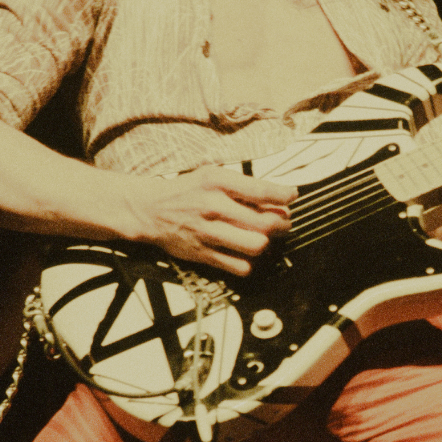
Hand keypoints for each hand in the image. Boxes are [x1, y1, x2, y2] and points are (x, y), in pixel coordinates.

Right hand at [113, 165, 294, 276]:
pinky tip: (245, 252)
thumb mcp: (211, 175)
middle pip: (265, 222)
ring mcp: (207, 232)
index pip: (261, 190)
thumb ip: (242, 185)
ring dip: (267, 243)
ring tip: (266, 237)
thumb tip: (278, 196)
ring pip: (256, 246)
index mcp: (216, 182)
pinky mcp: (202, 253)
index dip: (284, 195)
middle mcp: (212, 206)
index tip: (291, 195)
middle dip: (282, 223)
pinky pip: (239, 266)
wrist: (149, 210)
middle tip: (283, 221)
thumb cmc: (185, 191)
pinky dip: (249, 262)